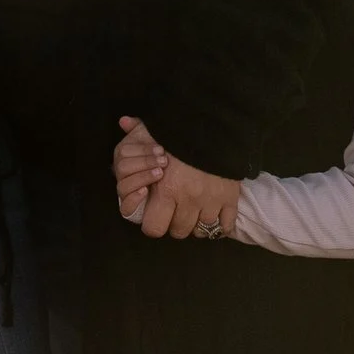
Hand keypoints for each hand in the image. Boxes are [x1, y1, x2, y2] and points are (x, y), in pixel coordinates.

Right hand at [114, 116, 165, 219]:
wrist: (176, 185)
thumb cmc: (161, 161)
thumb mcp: (152, 141)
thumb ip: (138, 128)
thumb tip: (123, 120)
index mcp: (124, 159)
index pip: (123, 152)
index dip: (142, 150)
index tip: (161, 149)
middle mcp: (122, 175)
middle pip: (122, 168)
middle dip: (144, 163)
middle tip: (164, 161)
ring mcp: (125, 193)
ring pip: (123, 186)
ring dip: (142, 178)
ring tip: (160, 174)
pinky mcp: (131, 210)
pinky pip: (125, 207)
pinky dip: (134, 198)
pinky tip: (146, 191)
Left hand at [117, 116, 238, 240]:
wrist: (218, 126)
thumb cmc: (183, 131)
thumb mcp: (156, 132)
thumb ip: (137, 134)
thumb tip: (123, 121)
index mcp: (165, 189)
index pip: (153, 228)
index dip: (153, 224)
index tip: (157, 216)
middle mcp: (187, 200)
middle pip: (178, 231)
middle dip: (176, 224)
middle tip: (177, 212)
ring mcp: (211, 202)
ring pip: (201, 230)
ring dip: (197, 224)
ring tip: (196, 212)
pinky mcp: (230, 200)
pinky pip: (225, 226)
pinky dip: (220, 224)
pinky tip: (215, 214)